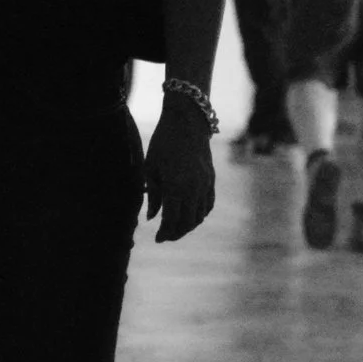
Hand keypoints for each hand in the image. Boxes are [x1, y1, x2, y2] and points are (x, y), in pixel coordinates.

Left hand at [145, 107, 216, 241]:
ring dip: (188, 226)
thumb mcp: (151, 167)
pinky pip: (208, 205)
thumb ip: (152, 194)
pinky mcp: (211, 180)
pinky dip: (199, 214)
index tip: (156, 239)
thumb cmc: (163, 142)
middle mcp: (194, 189)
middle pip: (188, 222)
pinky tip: (190, 216)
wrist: (187, 122)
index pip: (172, 220)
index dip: (164, 233)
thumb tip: (152, 218)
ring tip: (175, 228)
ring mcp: (206, 185)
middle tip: (164, 236)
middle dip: (176, 233)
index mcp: (176, 186)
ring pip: (200, 216)